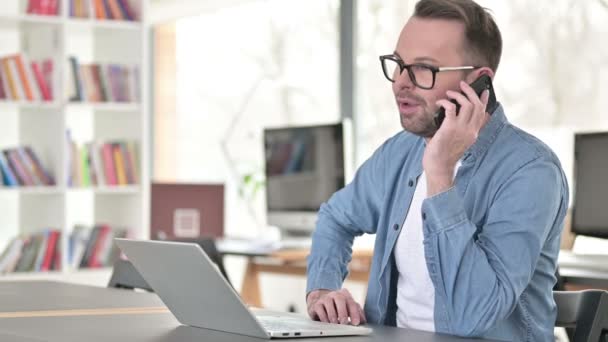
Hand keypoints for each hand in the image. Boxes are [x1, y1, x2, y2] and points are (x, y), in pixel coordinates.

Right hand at [306, 288, 366, 324]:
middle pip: (340, 299)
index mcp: (344, 294)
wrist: (319, 301)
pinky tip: (327, 322)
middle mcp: (335, 294)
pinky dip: (324, 317)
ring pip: (329, 303)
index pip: (351, 302)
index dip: (354, 312)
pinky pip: (319, 309)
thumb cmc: (336, 306)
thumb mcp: (347, 307)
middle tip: (344, 322)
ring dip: (333, 315)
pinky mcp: (316, 304)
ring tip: (336, 323)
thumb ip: (356, 312)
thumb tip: (363, 320)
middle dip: (343, 312)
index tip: (356, 322)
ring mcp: (325, 298)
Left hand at [423, 81, 489, 195]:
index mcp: (473, 133)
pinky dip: (445, 102)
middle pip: (477, 105)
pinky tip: (440, 102)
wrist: (439, 167)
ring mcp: (461, 129)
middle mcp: (470, 130)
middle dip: (471, 91)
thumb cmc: (443, 155)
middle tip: (463, 85)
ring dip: (458, 95)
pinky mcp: (449, 129)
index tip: (485, 91)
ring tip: (450, 93)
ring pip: (467, 104)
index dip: (485, 100)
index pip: (483, 113)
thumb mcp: (456, 141)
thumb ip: (457, 129)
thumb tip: (448, 116)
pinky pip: (451, 108)